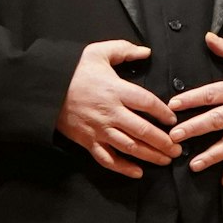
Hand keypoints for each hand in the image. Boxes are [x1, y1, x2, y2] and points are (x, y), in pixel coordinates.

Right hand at [58, 40, 180, 178]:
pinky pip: (107, 158)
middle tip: (178, 148)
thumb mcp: (98, 52)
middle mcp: (110, 112)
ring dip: (150, 155)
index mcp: (115, 90)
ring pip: (129, 147)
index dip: (163, 112)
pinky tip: (137, 172)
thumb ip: (124, 50)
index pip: (147, 103)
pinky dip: (123, 168)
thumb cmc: (72, 70)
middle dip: (164, 141)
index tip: (173, 120)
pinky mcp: (88, 141)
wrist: (44, 89)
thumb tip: (146, 52)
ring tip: (166, 160)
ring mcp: (99, 129)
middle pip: (143, 130)